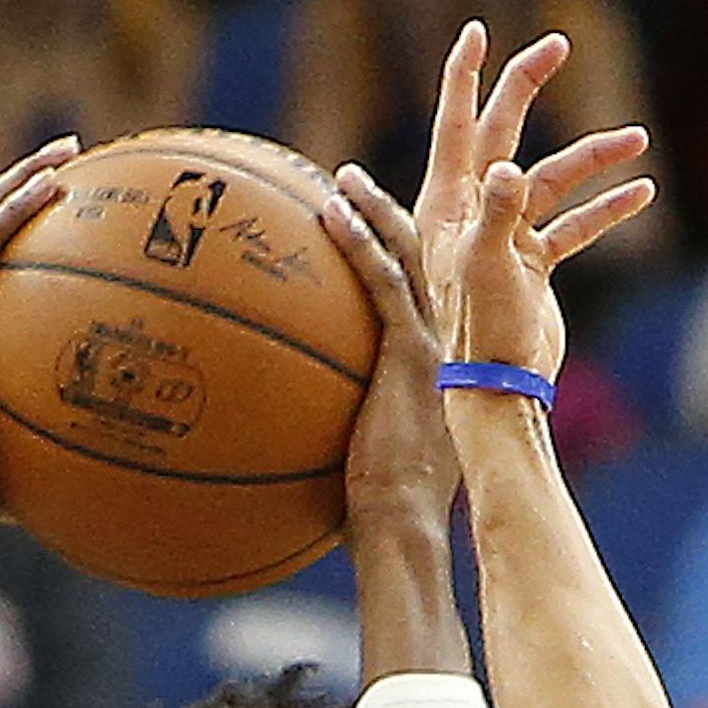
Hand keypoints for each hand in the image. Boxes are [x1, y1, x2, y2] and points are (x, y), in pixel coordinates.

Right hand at [0, 138, 78, 544]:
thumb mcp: (5, 472)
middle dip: (16, 186)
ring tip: (67, 153)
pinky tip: (53, 185)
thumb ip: (37, 461)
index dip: (5, 236)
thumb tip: (84, 483)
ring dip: (20, 177)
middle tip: (66, 165)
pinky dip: (14, 206)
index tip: (49, 219)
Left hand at [321, 167, 453, 526]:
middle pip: (416, 260)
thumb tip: (271, 439)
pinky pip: (383, 281)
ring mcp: (430, 347)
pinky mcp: (413, 355)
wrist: (402, 528)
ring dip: (372, 210)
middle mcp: (437, 348)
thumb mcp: (348, 461)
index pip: (413, 295)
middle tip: (347, 182)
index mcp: (427, 369)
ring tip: (338, 179)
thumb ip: (326, 432)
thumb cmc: (374, 516)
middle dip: (384, 213)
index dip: (389, 254)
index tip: (356, 228)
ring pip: (407, 255)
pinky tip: (328, 213)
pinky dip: (359, 241)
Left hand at [414, 22, 652, 378]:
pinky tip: (642, 193)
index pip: (456, 125)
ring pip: (554, 180)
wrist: (499, 391)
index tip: (476, 32)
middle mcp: (474, 214)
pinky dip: (606, 209)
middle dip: (529, 87)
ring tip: (637, 141)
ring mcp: (505, 238)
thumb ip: (499, 214)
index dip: (465, 76)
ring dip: (595, 160)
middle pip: (503, 133)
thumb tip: (509, 168)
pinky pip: (574, 225)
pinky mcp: (533, 266)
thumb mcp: (487, 267)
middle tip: (557, 45)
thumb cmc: (481, 332)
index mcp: (448, 206)